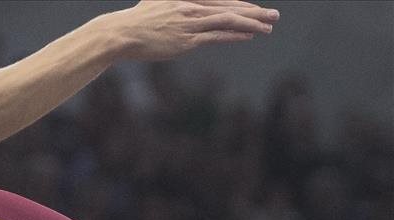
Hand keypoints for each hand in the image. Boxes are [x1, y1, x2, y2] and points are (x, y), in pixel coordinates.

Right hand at [98, 0, 279, 60]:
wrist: (121, 33)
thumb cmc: (135, 22)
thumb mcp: (155, 4)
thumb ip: (171, 5)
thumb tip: (175, 10)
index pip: (220, 0)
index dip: (240, 5)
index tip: (255, 9)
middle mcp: (191, 7)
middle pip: (229, 8)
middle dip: (255, 12)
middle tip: (274, 15)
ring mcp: (189, 23)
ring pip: (228, 20)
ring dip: (251, 23)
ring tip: (269, 26)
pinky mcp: (186, 39)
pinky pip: (217, 36)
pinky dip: (235, 35)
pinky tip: (249, 35)